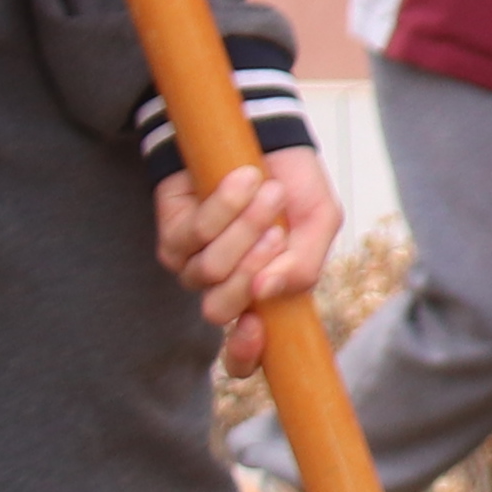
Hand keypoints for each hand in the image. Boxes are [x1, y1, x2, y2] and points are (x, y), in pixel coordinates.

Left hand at [153, 146, 339, 348]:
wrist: (266, 135)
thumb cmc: (295, 184)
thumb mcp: (319, 222)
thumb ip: (305, 264)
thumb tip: (265, 293)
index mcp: (263, 298)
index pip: (242, 356)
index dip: (244, 355)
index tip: (259, 327)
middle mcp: (224, 288)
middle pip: (221, 309)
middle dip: (254, 266)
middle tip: (279, 229)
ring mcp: (194, 264)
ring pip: (210, 270)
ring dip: (246, 226)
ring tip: (268, 191)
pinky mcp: (173, 235)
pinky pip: (195, 234)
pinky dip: (225, 203)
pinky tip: (242, 178)